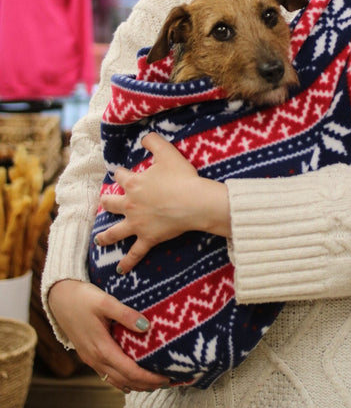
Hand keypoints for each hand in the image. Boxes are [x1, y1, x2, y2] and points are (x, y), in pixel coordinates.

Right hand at [48, 279, 169, 391]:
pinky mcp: (88, 353)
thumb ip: (126, 314)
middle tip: (165, 382)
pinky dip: (121, 379)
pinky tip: (129, 379)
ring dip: (134, 384)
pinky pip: (107, 373)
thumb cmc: (82, 298)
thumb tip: (146, 326)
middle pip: (123, 379)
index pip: (129, 370)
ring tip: (152, 384)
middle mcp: (95, 357)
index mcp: (101, 347)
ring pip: (114, 379)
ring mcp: (90, 357)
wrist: (58, 297)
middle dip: (144, 384)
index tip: (164, 378)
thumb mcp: (105, 301)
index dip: (147, 377)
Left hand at [96, 132, 230, 273]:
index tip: (120, 173)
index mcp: (133, 184)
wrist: (194, 202)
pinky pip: (135, 253)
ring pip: (114, 231)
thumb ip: (153, 142)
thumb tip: (144, 137)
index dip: (121, 173)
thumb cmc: (182, 177)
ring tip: (99, 239)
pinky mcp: (148, 238)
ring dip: (105, 235)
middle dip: (107, 202)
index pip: (120, 176)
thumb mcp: (167, 152)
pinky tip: (120, 271)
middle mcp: (130, 204)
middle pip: (111, 203)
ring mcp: (137, 223)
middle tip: (105, 202)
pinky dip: (127, 263)